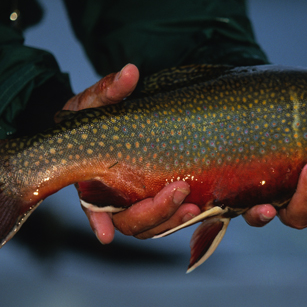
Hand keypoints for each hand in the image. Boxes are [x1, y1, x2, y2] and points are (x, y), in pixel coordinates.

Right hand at [62, 64, 200, 242]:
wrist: (121, 118)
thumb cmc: (98, 112)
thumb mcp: (98, 100)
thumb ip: (110, 90)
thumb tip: (130, 71)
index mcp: (95, 182)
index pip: (94, 208)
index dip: (98, 222)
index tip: (105, 234)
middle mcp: (119, 199)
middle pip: (133, 223)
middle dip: (155, 213)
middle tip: (179, 191)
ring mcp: (143, 201)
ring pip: (158, 226)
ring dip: (175, 220)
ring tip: (196, 206)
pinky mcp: (166, 197)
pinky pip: (177, 215)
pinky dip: (192, 216)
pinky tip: (212, 208)